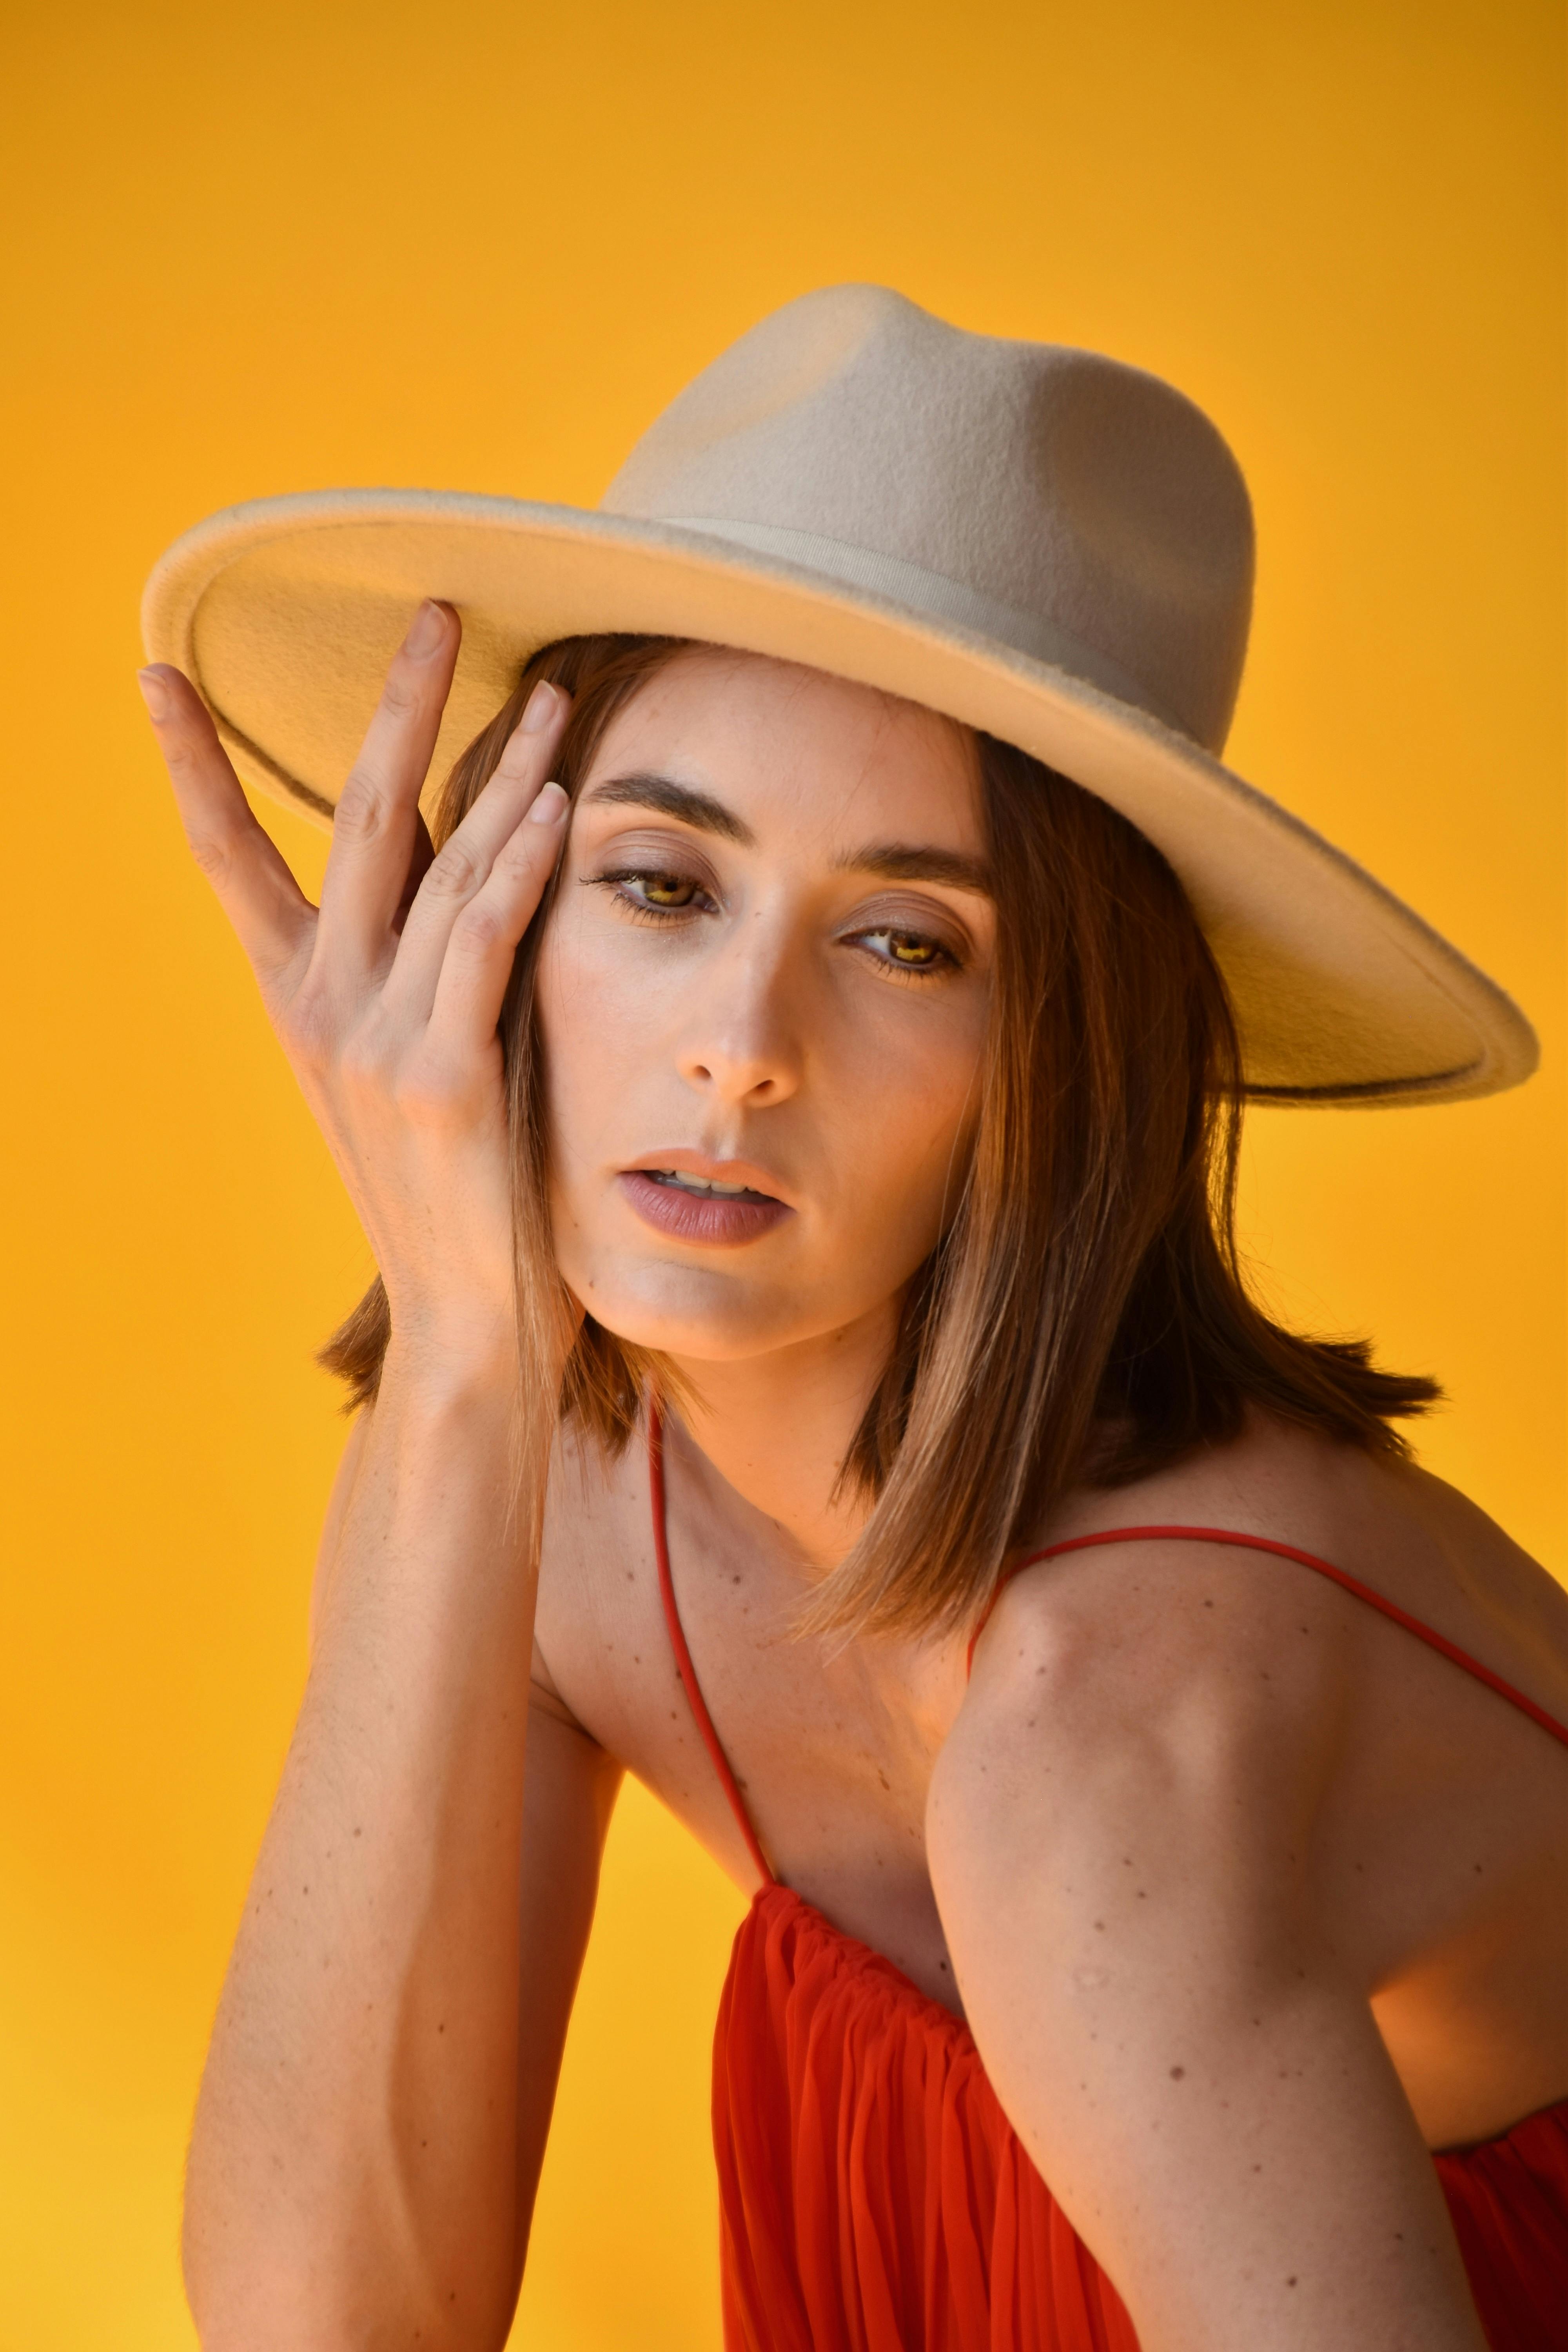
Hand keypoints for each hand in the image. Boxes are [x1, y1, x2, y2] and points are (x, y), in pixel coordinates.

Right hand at [140, 600, 571, 1371]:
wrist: (464, 1324)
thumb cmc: (451, 1198)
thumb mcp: (403, 1072)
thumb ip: (415, 978)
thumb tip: (457, 876)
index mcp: (299, 1004)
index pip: (230, 858)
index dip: (194, 766)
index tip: (156, 674)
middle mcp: (325, 1008)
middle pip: (360, 820)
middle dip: (401, 708)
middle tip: (441, 614)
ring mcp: (380, 1040)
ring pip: (442, 867)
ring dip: (503, 770)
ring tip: (551, 695)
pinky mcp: (448, 1078)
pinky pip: (485, 945)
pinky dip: (520, 868)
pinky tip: (557, 806)